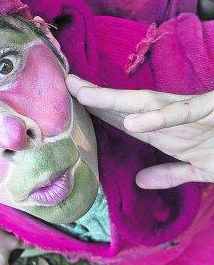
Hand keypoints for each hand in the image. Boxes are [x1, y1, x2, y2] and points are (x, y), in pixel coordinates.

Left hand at [67, 74, 213, 188]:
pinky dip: (160, 117)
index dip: (96, 111)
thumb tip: (141, 180)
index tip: (66, 103)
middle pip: (127, 105)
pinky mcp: (212, 109)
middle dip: (96, 96)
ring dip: (116, 99)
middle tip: (65, 84)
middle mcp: (173, 118)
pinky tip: (134, 122)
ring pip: (147, 103)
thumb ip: (170, 173)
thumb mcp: (198, 167)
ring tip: (85, 95)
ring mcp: (191, 113)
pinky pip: (185, 112)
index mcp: (166, 131)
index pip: (123, 118)